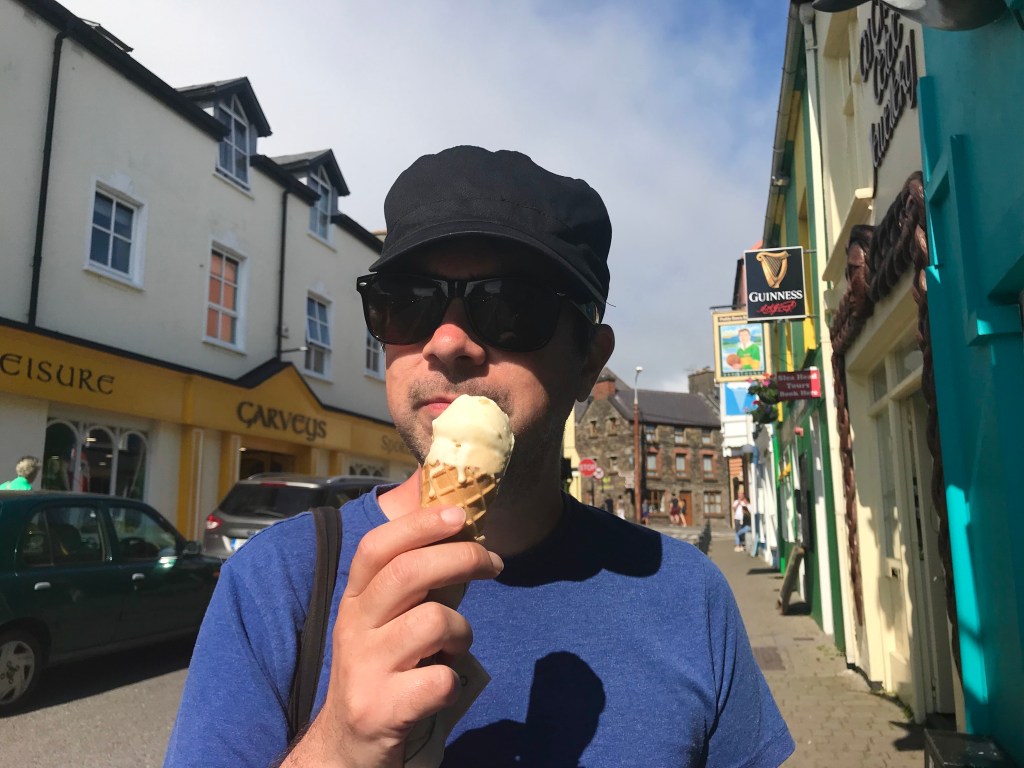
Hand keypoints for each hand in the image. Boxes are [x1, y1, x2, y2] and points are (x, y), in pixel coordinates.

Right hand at [284, 506, 502, 767]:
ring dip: (462, 630)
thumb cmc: (381, 669)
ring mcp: (364, 669)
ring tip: (456, 647)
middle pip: (407, 573)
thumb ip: (412, 583)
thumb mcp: (384, 621)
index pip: (377, 546)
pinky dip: (452, 679)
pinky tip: (442, 684)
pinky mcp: (380, 709)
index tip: (459, 515)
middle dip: (461, 558)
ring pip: (431, 622)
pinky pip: (438, 679)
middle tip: (493, 563)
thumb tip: (461, 533)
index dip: (419, 525)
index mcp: (355, 599)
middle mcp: (353, 628)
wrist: (347, 744)